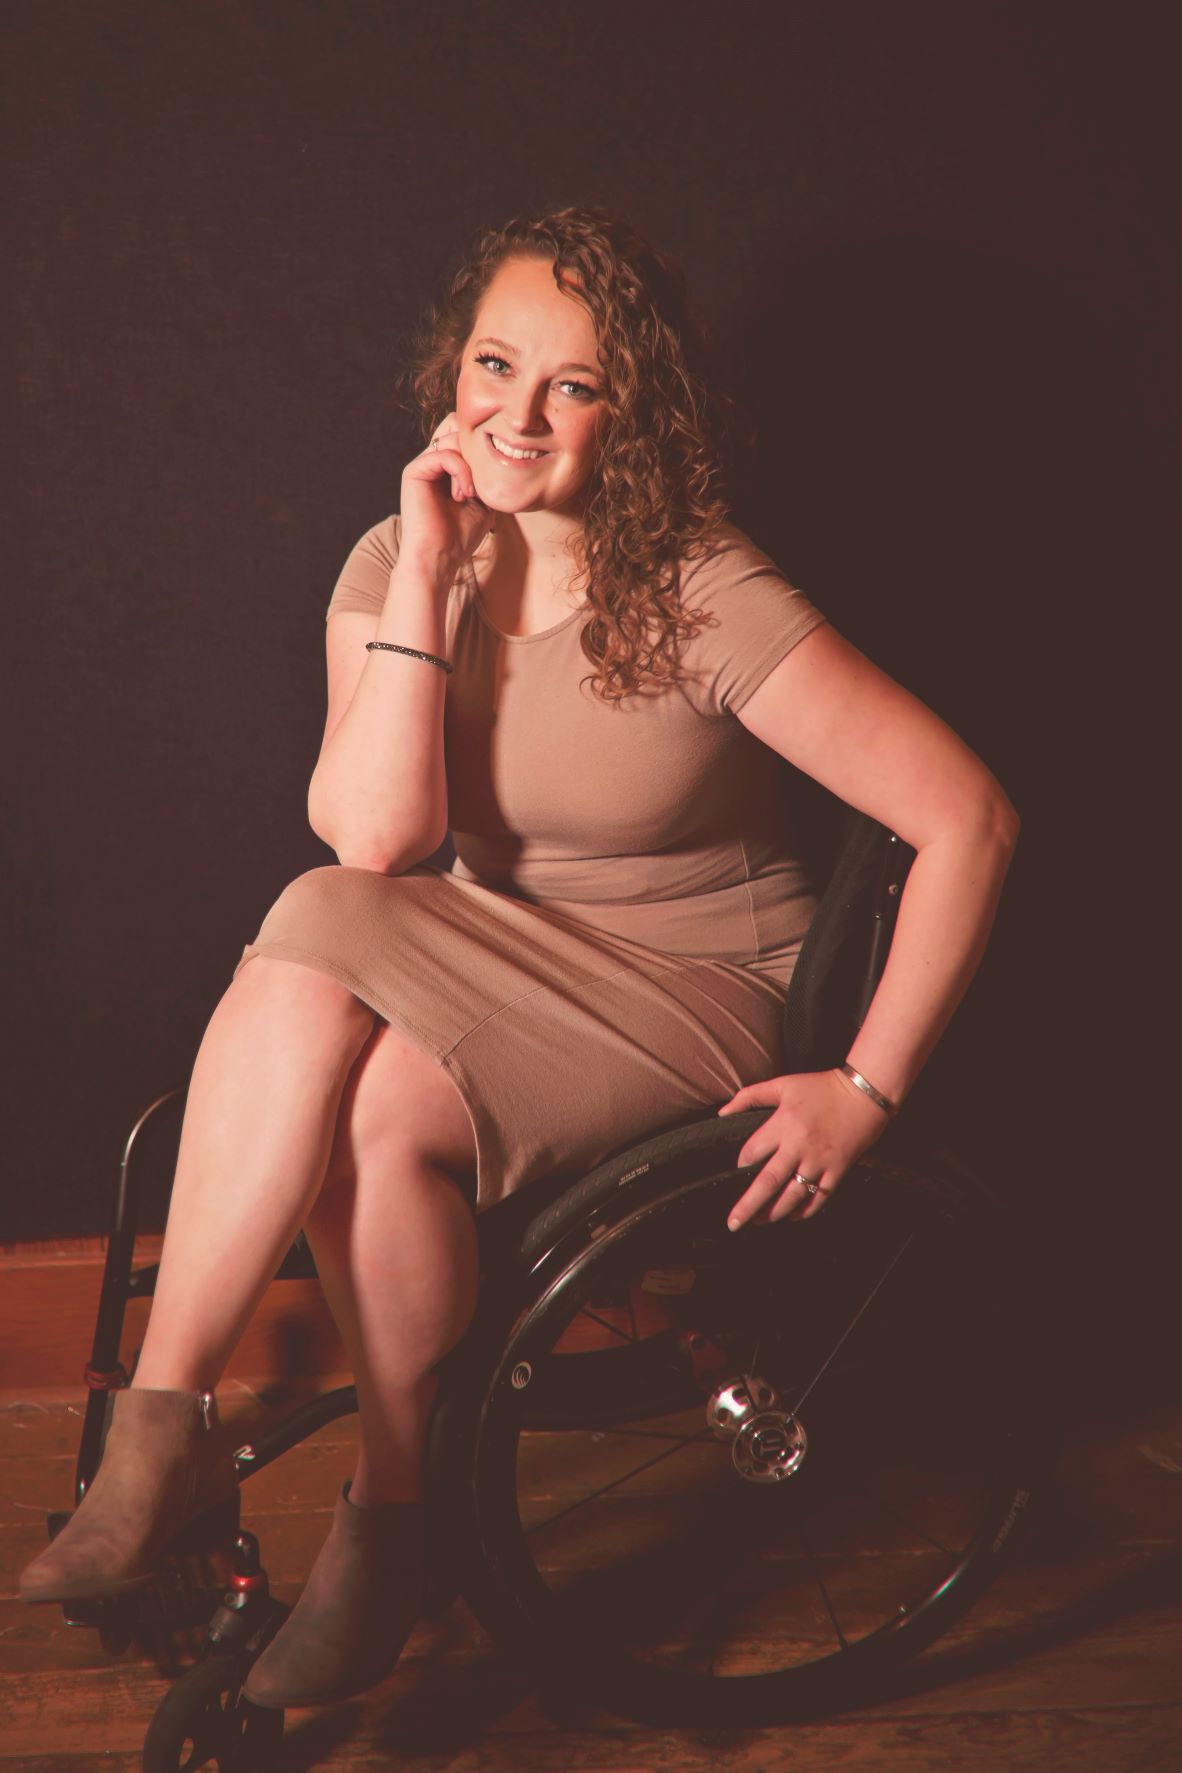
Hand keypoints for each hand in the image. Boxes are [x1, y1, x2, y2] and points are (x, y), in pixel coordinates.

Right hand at [399, 412, 494, 580]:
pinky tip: (463, 494)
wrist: (439, 558)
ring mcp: (423, 465)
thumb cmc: (461, 536)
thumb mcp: (484, 501)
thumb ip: (487, 475)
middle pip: (459, 427)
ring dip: (471, 464)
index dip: (483, 446)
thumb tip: (501, 453)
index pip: (465, 435)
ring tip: (471, 493)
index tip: (492, 476)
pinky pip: (444, 453)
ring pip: (454, 437)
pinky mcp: (414, 470)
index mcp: (447, 469)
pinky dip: (461, 472)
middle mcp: (433, 462)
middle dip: (478, 451)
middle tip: (482, 481)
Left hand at [717, 1068, 889, 1229]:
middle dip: (748, 1205)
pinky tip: (793, 1216)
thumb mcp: (782, 1084)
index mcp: (783, 1124)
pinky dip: (806, 1210)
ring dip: (774, 1212)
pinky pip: (820, 1197)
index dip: (742, 1163)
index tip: (739, 1168)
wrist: (864, 1093)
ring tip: (759, 1221)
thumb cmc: (820, 1087)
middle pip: (768, 1182)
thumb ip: (750, 1096)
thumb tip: (722, 1113)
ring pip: (793, 1195)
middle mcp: (799, 1146)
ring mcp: (820, 1161)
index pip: (753, 1152)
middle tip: (733, 1223)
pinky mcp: (838, 1170)